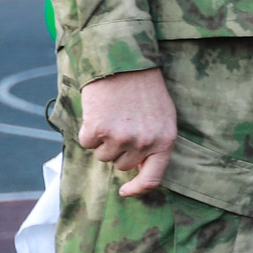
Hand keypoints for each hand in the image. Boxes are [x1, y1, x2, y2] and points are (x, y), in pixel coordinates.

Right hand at [79, 67, 176, 196]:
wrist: (123, 60)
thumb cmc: (144, 88)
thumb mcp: (161, 117)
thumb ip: (154, 143)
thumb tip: (137, 169)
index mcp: (165, 140)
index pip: (152, 178)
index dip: (137, 188)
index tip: (125, 192)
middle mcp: (145, 142)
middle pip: (121, 165)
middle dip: (118, 150)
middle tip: (121, 124)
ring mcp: (121, 137)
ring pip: (103, 156)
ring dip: (102, 140)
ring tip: (112, 115)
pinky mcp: (98, 129)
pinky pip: (87, 143)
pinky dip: (88, 130)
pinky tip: (99, 112)